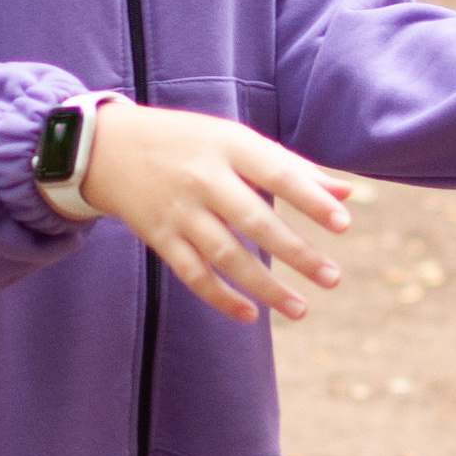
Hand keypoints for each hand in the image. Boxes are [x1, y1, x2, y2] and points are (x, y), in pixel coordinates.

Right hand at [80, 98, 352, 323]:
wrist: (108, 147)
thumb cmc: (190, 142)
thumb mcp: (236, 140)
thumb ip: (291, 165)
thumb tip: (347, 191)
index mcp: (228, 145)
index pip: (276, 172)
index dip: (311, 199)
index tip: (344, 224)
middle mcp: (203, 178)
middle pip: (254, 220)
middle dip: (295, 252)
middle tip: (332, 278)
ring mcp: (178, 211)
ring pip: (225, 255)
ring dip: (265, 286)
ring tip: (301, 309)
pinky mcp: (159, 237)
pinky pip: (192, 273)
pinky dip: (220, 297)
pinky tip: (250, 314)